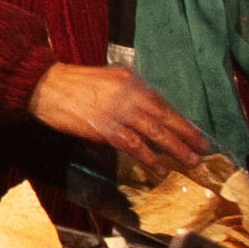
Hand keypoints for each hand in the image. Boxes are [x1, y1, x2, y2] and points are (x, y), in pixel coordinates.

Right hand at [27, 62, 208, 179]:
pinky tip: (159, 168)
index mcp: (131, 80)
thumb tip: (147, 111)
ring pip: (154, 132)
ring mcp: (117, 111)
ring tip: (189, 161)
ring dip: (174, 148)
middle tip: (202, 149)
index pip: (162, 103)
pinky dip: (148, 157)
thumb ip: (127, 91)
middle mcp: (129, 94)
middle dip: (186, 134)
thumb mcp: (107, 78)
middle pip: (164, 117)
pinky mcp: (104, 128)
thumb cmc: (74, 84)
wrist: (46, 86)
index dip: (180, 120)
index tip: (195, 132)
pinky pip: (133, 145)